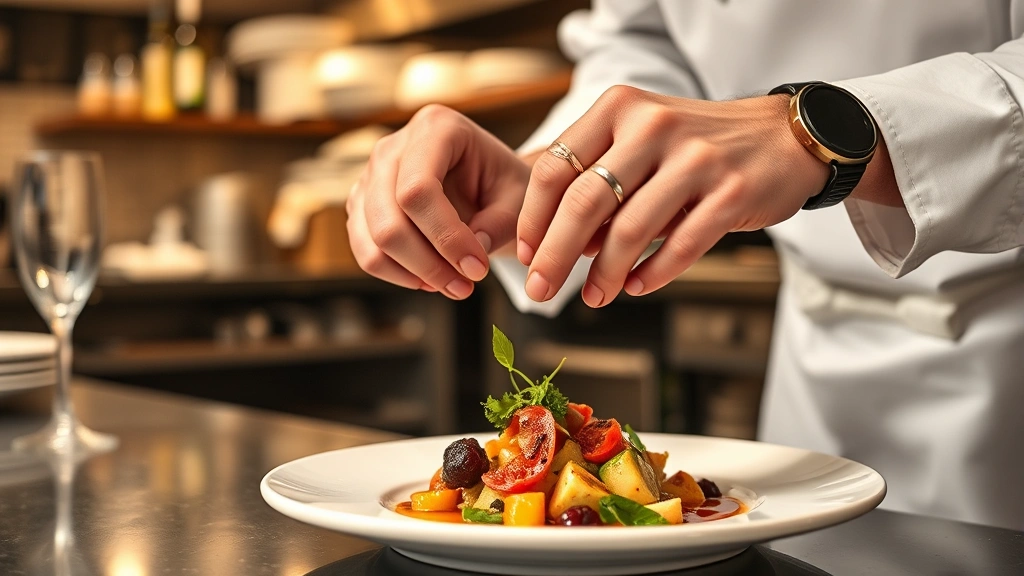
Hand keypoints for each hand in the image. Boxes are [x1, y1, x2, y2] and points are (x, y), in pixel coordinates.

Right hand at [346, 105, 530, 298]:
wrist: (485, 182)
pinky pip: (366, 251)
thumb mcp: (517, 198)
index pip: (418, 189)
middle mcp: (392, 146)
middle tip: (467, 286)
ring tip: (455, 286)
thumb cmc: (503, 184)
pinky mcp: (361, 205)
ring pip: (373, 240)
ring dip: (414, 274)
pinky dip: (398, 275)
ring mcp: (369, 176)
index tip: (478, 268)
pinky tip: (432, 280)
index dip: (446, 236)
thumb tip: (468, 258)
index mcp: (435, 127)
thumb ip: (500, 224)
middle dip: (429, 263)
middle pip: (389, 218)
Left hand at [516, 85, 830, 306]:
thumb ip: (598, 182)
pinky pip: (681, 245)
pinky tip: (635, 286)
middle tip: (540, 289)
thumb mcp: (639, 141)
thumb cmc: (695, 146)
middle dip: (555, 254)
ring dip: (604, 273)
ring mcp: (696, 159)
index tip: (525, 254)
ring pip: (630, 229)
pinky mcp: (731, 192)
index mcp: (620, 108)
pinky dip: (652, 273)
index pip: (555, 166)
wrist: (781, 137)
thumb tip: (556, 244)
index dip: (533, 217)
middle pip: (585, 201)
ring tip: (594, 297)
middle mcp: (654, 126)